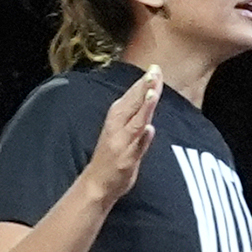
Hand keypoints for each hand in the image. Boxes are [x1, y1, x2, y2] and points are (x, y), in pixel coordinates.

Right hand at [87, 71, 165, 194]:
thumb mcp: (122, 129)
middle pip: (134, 105)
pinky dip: (143, 140)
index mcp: (116, 118)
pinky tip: (150, 129)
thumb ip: (136, 115)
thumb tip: (150, 95)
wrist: (97, 183)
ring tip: (153, 93)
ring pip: (136, 123)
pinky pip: (136, 149)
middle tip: (155, 72)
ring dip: (144, 108)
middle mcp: (117, 128)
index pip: (132, 96)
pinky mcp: (126, 161)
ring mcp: (122, 144)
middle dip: (145, 88)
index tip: (155, 68)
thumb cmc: (111, 155)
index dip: (143, 82)